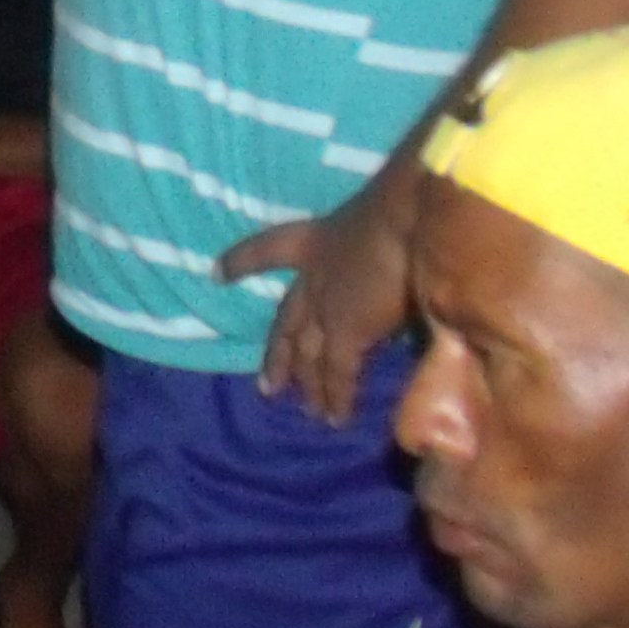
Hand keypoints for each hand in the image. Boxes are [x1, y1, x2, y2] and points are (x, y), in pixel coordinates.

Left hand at [219, 169, 419, 422]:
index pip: (266, 250)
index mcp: (314, 240)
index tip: (216, 274)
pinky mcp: (345, 332)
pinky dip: (337, 397)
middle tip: (267, 387)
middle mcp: (313, 275)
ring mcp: (325, 307)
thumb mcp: (375, 230)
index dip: (241, 262)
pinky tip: (335, 418)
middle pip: (287, 322)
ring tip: (309, 412)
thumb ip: (370, 261)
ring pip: (310, 355)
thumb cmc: (400, 208)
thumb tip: (385, 285)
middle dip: (278, 355)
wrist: (411, 213)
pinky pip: (338, 373)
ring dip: (311, 385)